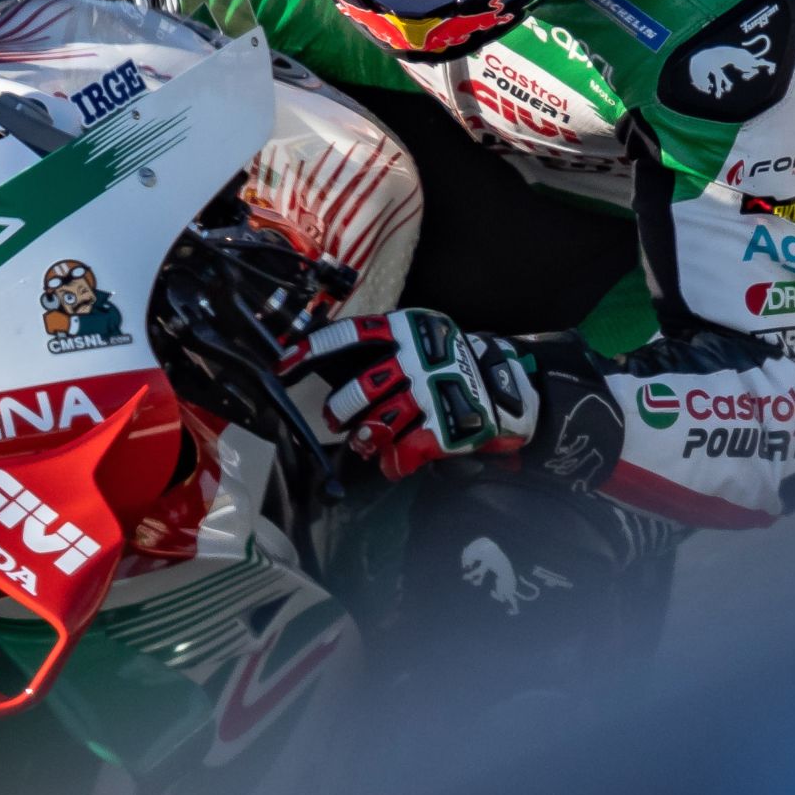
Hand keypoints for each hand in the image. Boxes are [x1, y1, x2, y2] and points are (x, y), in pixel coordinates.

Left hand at [295, 311, 539, 478]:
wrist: (511, 390)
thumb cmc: (451, 366)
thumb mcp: (420, 341)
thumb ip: (381, 351)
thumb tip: (324, 369)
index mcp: (407, 329)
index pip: (350, 336)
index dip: (312, 351)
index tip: (283, 366)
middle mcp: (419, 358)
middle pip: (361, 388)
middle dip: (340, 410)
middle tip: (335, 420)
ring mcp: (434, 393)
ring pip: (378, 423)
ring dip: (364, 439)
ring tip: (365, 443)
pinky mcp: (448, 429)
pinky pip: (403, 455)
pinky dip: (393, 465)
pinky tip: (393, 464)